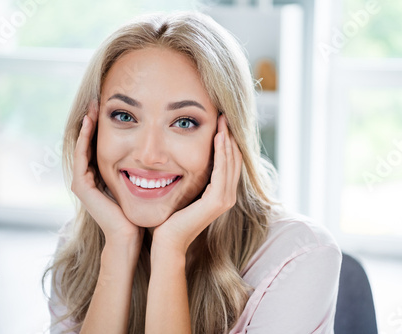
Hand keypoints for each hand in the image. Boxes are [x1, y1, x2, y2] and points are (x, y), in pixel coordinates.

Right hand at [71, 101, 142, 243]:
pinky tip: (90, 122)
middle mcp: (88, 178)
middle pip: (88, 144)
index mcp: (101, 177)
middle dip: (92, 123)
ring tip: (93, 107)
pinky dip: (84, 138)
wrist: (130, 235)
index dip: (102, 128)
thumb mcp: (139, 183)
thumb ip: (140, 168)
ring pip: (82, 147)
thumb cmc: (139, 212)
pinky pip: (81, 156)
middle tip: (98, 101)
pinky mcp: (81, 186)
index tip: (112, 109)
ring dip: (86, 126)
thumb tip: (158, 153)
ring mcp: (82, 182)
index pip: (99, 146)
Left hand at [151, 115, 242, 255]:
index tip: (219, 121)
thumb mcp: (184, 191)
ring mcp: (225, 199)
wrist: (167, 241)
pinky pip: (222, 170)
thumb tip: (184, 159)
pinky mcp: (217, 201)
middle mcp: (227, 195)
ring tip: (222, 120)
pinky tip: (219, 137)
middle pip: (234, 159)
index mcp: (221, 193)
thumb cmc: (171, 218)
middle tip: (223, 115)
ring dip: (227, 140)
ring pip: (231, 162)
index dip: (227, 141)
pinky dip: (222, 153)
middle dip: (229, 136)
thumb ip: (191, 178)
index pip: (229, 161)